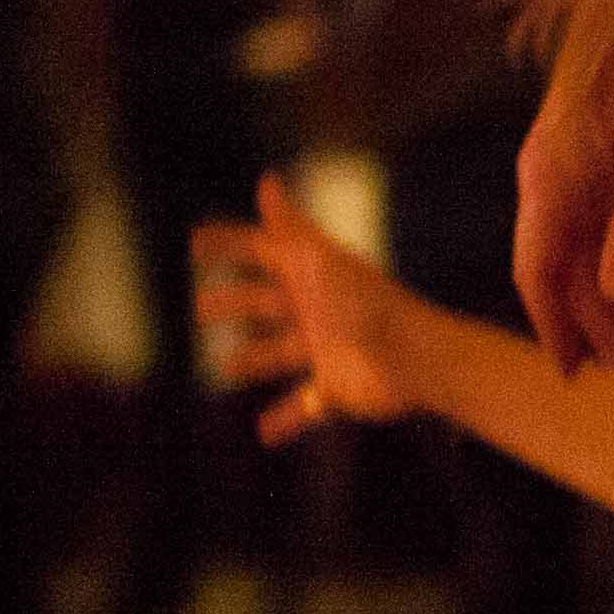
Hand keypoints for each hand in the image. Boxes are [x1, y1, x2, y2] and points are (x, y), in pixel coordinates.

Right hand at [193, 173, 415, 444]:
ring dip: (254, 360)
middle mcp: (317, 312)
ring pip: (281, 355)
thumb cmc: (370, 308)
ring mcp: (328, 351)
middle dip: (235, 303)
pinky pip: (306, 408)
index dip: (230, 245)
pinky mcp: (338, 390)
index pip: (262, 253)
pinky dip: (286, 419)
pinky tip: (263, 434)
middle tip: (201, 306)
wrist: (419, 361)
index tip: (194, 242)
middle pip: (266, 304)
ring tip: (227, 367)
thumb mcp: (322, 265)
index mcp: (312, 277)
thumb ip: (292, 229)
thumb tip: (267, 180)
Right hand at [513, 0, 613, 377]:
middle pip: (560, 269)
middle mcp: (546, 174)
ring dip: (606, 299)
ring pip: (577, 248)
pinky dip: (613, 262)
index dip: (558, 328)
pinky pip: (591, 222)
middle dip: (595, 325)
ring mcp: (566, 161)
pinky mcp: (591, 150)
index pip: (538, 272)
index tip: (581, 376)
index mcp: (550, 177)